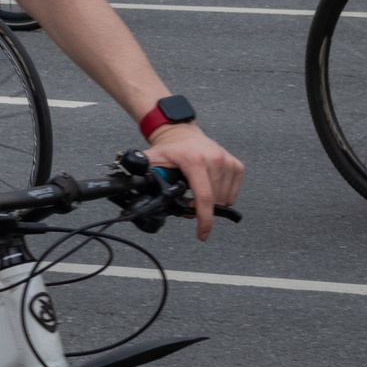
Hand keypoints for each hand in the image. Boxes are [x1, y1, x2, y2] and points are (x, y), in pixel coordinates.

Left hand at [142, 121, 243, 239]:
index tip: (202, 234)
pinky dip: (222, 196)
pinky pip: (233, 193)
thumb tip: (129, 179)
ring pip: (224, 199)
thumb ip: (141, 170)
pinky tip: (209, 186)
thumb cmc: (170, 148)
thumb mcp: (153, 158)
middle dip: (201, 209)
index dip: (204, 219)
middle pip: (214, 201)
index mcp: (195, 161)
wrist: (183, 132)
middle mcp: (215, 160)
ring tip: (197, 191)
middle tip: (188, 201)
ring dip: (212, 202)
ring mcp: (228, 162)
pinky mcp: (237, 165)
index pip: (204, 197)